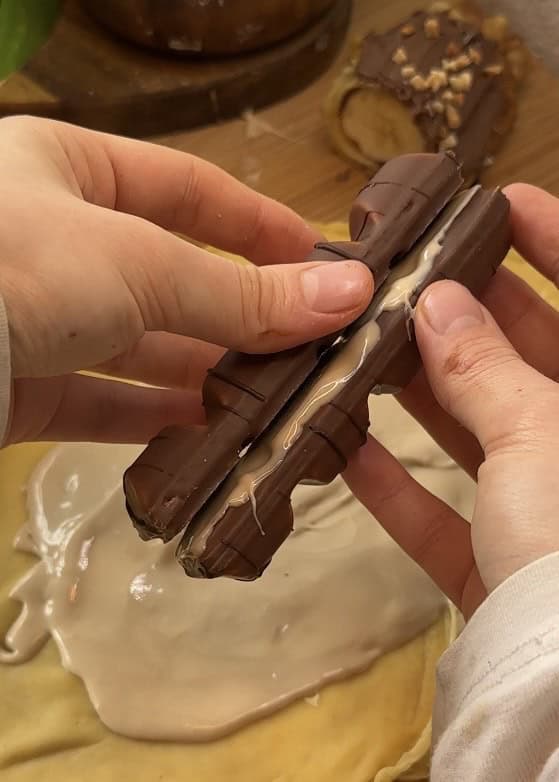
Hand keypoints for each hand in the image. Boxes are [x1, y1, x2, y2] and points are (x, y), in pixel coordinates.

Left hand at [0, 117, 371, 445]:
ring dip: (207, 376)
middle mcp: (50, 241)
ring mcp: (33, 319)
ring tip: (277, 404)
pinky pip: (101, 402)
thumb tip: (348, 295)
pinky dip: (155, 421)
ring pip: (142, 347)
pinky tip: (211, 436)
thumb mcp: (136, 265)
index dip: (260, 225)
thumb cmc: (10, 267)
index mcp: (67, 170)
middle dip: (244, 316)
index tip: (324, 262)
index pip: (189, 189)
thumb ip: (238, 290)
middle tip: (315, 351)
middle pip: (172, 278)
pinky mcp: (18, 389)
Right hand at [345, 184, 558, 618]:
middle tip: (400, 279)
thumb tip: (436, 302)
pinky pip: (448, 515)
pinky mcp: (503, 568)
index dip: (551, 238)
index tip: (494, 202)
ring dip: (417, 398)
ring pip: (479, 435)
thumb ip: (482, 367)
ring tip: (359, 350)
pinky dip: (398, 486)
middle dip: (463, 316)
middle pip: (526, 360)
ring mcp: (548, 513)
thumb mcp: (535, 435)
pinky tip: (343, 449)